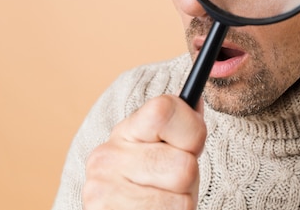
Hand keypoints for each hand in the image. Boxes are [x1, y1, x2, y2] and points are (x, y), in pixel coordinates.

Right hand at [83, 95, 206, 209]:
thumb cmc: (153, 187)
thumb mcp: (164, 151)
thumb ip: (182, 128)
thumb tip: (195, 101)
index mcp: (125, 132)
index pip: (164, 109)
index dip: (192, 129)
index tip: (190, 145)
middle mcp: (107, 158)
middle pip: (185, 166)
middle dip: (189, 181)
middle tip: (171, 185)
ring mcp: (104, 191)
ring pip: (182, 200)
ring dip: (180, 205)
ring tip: (162, 203)